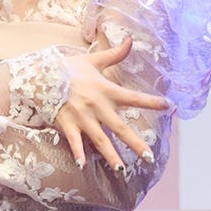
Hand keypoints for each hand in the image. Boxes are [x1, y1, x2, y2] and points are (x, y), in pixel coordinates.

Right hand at [55, 38, 171, 171]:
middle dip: (135, 143)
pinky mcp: (67, 124)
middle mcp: (97, 106)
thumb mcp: (93, 60)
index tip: (169, 106)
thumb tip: (130, 39)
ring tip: (122, 170)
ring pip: (100, 140)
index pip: (133, 97)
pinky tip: (82, 166)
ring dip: (111, 156)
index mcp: (106, 90)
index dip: (151, 102)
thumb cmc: (69, 68)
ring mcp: (82, 117)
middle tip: (149, 157)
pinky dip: (78, 153)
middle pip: (120, 128)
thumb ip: (114, 54)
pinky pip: (74, 142)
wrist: (42, 73)